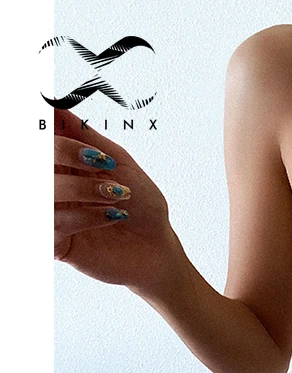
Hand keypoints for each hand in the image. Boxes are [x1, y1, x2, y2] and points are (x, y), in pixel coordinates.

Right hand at [54, 109, 182, 292]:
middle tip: (99, 161)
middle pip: (33, 159)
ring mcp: (52, 215)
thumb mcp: (120, 162)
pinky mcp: (56, 243)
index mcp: (62, 164)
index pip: (40, 138)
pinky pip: (54, 223)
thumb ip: (86, 136)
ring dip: (83, 189)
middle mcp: (52, 187)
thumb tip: (55, 105)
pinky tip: (111, 216)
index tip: (56, 119)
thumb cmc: (142, 206)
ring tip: (115, 195)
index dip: (45, 127)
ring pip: (44, 191)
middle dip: (65, 152)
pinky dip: (85, 216)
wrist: (158, 247)